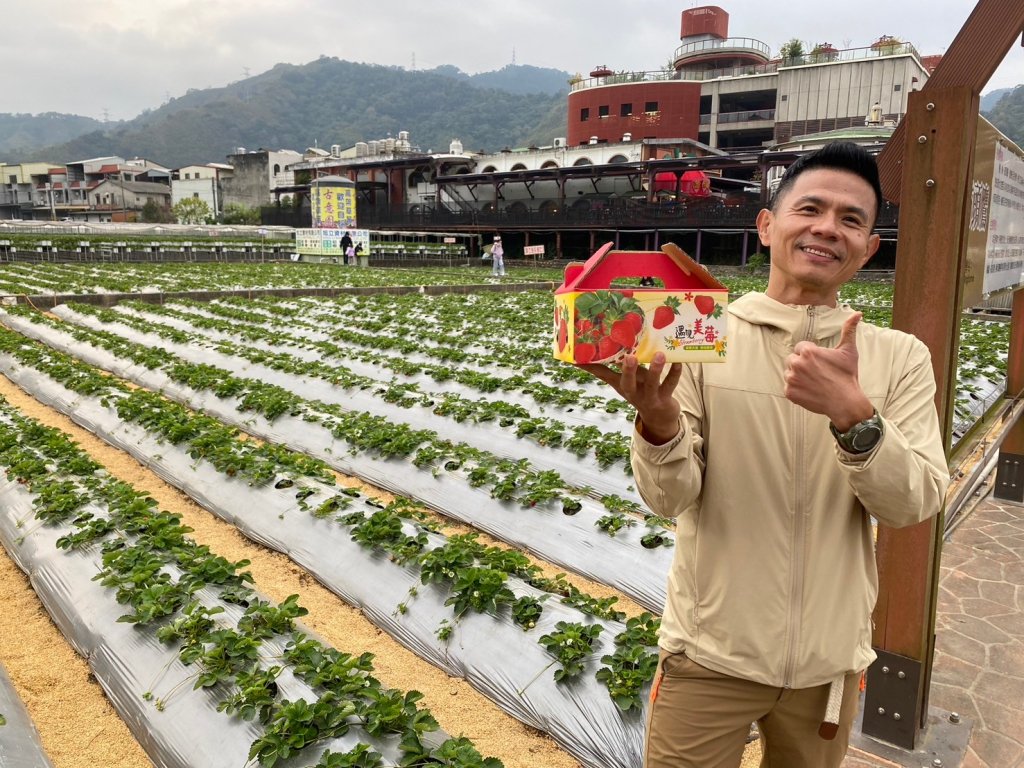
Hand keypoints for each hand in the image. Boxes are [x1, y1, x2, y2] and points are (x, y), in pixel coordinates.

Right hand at [578, 352, 681, 443]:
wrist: (658, 418)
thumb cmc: (639, 392)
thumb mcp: (622, 382)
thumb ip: (609, 368)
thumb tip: (590, 353)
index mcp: (621, 385)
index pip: (602, 374)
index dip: (591, 366)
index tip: (579, 356)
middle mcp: (633, 392)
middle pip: (627, 383)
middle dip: (628, 371)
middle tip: (630, 357)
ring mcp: (649, 397)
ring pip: (652, 384)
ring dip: (656, 370)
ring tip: (659, 355)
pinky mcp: (664, 399)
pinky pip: (671, 385)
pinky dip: (675, 373)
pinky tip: (679, 362)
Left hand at [784, 312, 873, 429]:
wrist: (846, 402)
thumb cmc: (847, 376)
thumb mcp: (849, 351)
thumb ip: (848, 330)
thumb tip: (857, 313)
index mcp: (807, 352)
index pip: (800, 348)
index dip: (811, 355)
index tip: (820, 363)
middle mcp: (796, 364)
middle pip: (792, 359)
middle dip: (802, 364)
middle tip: (817, 373)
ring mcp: (791, 379)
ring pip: (789, 373)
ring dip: (798, 376)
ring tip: (814, 382)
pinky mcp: (789, 393)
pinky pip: (788, 388)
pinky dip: (796, 390)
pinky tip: (810, 391)